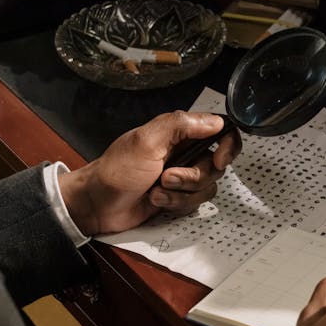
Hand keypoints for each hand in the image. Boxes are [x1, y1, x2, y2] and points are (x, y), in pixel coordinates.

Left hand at [58, 111, 241, 235]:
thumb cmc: (118, 169)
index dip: (228, 146)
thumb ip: (181, 125)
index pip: (221, 130)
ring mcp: (183, 176)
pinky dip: (176, 203)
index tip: (218, 160)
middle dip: (194, 176)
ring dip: (182, 193)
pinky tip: (155, 200)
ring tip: (157, 191)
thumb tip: (216, 121)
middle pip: (216, 165)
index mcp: (180, 132)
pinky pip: (195, 203)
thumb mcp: (147, 140)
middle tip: (167, 177)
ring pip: (207, 187)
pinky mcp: (179, 197)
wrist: (98, 203)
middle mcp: (185, 152)